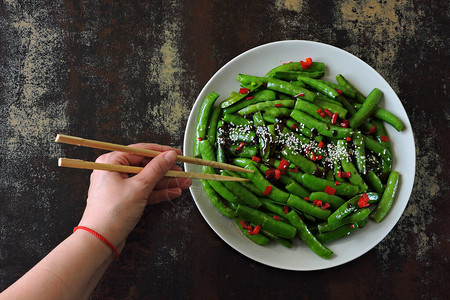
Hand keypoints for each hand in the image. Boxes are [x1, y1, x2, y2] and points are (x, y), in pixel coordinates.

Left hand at [77, 143, 191, 251]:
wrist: (101, 241)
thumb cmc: (112, 213)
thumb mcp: (139, 187)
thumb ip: (157, 169)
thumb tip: (169, 155)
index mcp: (111, 162)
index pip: (140, 150)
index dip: (160, 152)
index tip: (175, 154)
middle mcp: (113, 171)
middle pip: (145, 165)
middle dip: (166, 170)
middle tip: (182, 171)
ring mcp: (119, 186)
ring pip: (147, 179)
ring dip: (165, 182)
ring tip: (183, 183)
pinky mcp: (124, 199)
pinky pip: (143, 191)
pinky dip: (158, 192)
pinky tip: (173, 192)